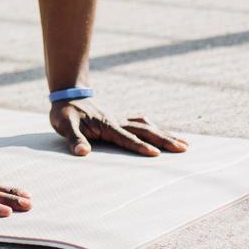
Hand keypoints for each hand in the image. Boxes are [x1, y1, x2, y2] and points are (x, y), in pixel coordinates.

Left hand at [50, 100, 188, 156]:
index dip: (140, 146)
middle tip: (184, 148)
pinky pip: (141, 123)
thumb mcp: (64, 126)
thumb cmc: (64, 113)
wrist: (67, 94)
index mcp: (106, 125)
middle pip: (144, 131)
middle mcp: (117, 121)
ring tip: (184, 143)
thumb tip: (82, 153)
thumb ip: (74, 139)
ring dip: (165, 134)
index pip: (126, 138)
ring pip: (147, 126)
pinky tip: (163, 133)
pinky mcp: (120, 118)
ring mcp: (120, 118)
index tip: (157, 154)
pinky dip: (154, 128)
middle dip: (164, 140)